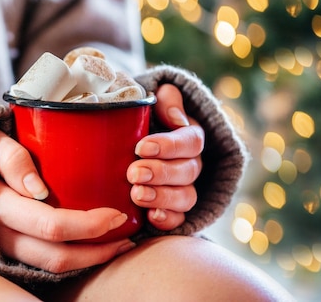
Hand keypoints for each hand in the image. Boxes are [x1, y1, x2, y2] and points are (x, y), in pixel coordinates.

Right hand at [0, 130, 135, 272]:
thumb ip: (10, 157)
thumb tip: (37, 189)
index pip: (50, 225)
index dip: (89, 225)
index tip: (117, 213)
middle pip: (55, 256)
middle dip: (97, 250)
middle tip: (126, 236)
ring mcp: (0, 245)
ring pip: (48, 267)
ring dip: (87, 261)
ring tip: (116, 246)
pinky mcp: (4, 248)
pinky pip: (40, 263)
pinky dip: (70, 259)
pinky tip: (89, 247)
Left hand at [127, 84, 203, 230]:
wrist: (128, 145)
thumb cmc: (139, 119)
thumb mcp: (153, 102)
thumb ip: (167, 99)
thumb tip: (177, 118)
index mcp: (189, 136)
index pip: (190, 141)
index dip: (168, 145)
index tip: (142, 147)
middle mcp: (192, 164)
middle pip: (188, 172)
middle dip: (160, 173)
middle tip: (133, 173)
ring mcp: (184, 189)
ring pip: (186, 198)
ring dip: (162, 197)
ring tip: (136, 195)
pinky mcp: (173, 210)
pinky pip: (179, 220)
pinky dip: (167, 220)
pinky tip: (150, 216)